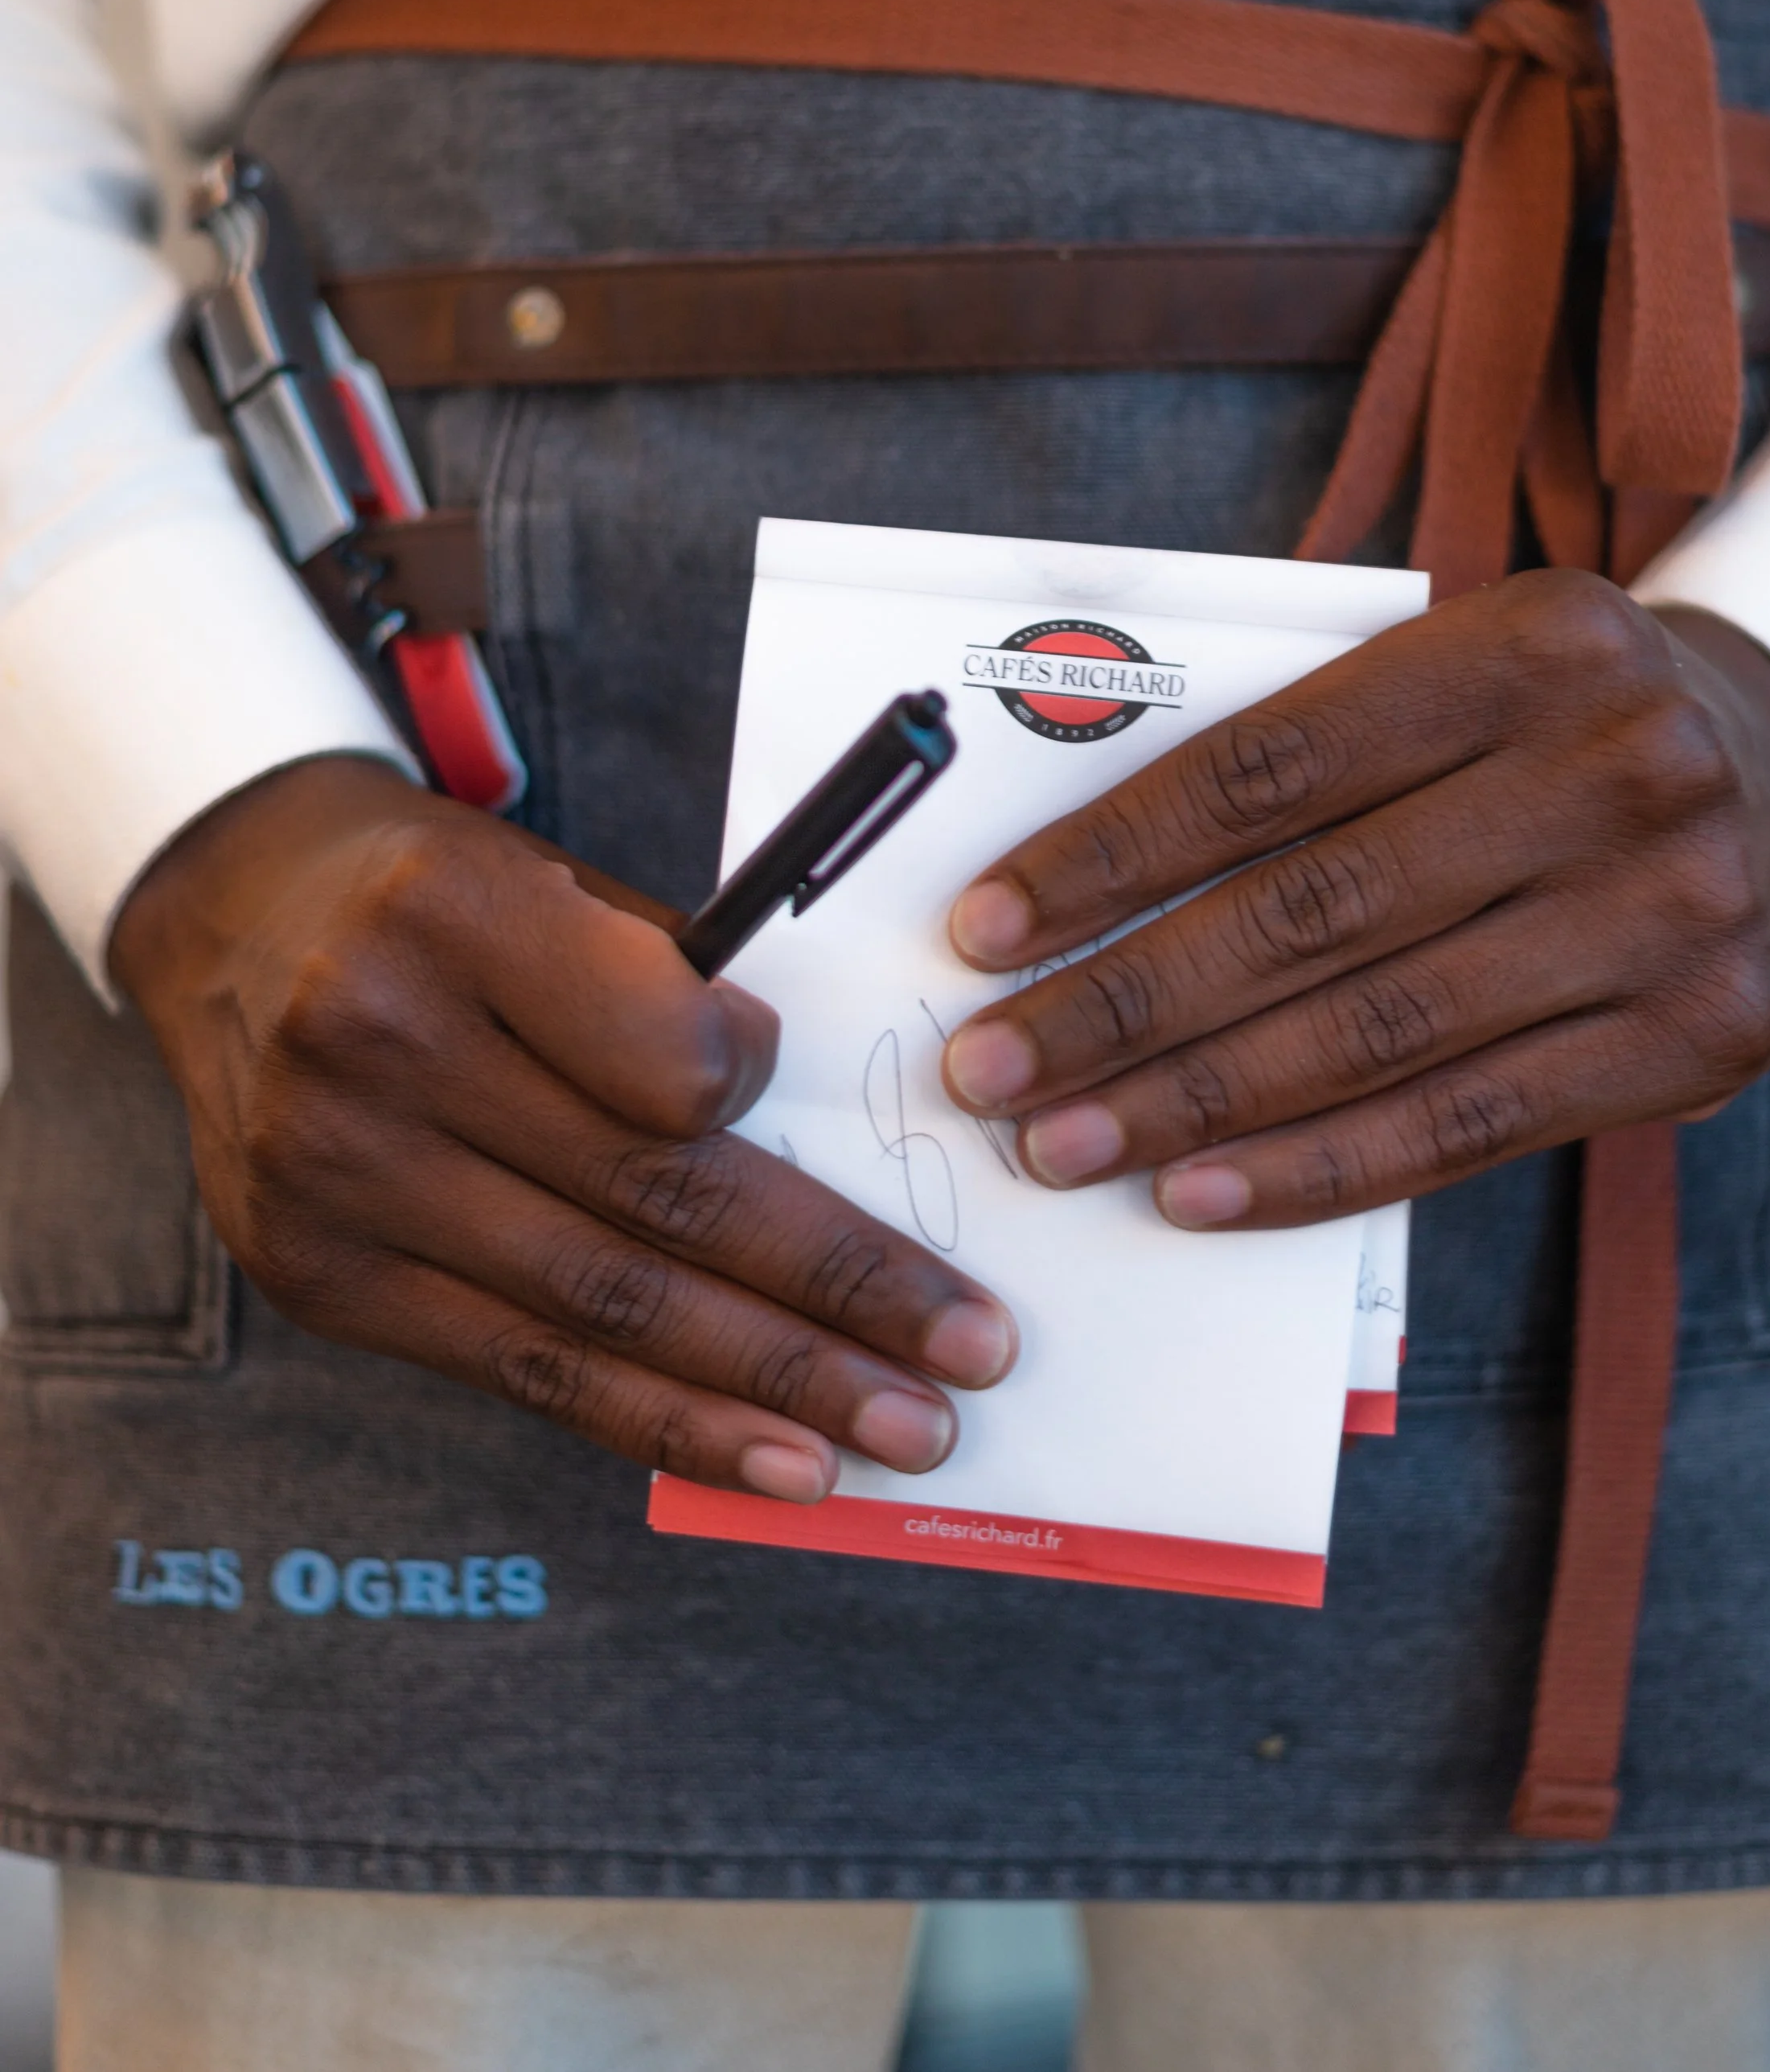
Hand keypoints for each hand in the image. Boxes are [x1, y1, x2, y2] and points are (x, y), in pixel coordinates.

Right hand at [112, 756, 1014, 1497]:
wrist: (233, 911)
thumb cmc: (441, 888)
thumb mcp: (551, 874)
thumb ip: (668, 984)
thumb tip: (822, 1120)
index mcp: (458, 915)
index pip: (661, 1052)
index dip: (766, 1096)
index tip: (848, 1116)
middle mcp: (382, 1050)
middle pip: (654, 1200)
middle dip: (834, 1292)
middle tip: (971, 1350)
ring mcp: (340, 1181)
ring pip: (601, 1311)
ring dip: (772, 1388)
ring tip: (907, 1430)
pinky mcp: (324, 1281)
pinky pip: (524, 1372)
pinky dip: (662, 1424)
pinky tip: (773, 1462)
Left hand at [939, 573, 1769, 1228]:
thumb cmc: (1549, 720)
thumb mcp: (1460, 667)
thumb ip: (1310, 746)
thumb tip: (1075, 874)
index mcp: (1534, 643)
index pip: (1272, 766)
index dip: (1114, 855)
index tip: (984, 927)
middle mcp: (1619, 768)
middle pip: (1313, 911)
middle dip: (1124, 1004)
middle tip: (988, 1070)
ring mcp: (1673, 912)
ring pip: (1380, 1034)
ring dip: (1194, 1105)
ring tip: (1061, 1143)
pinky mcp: (1699, 1041)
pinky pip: (1469, 1125)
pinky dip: (1320, 1168)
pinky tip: (1201, 1192)